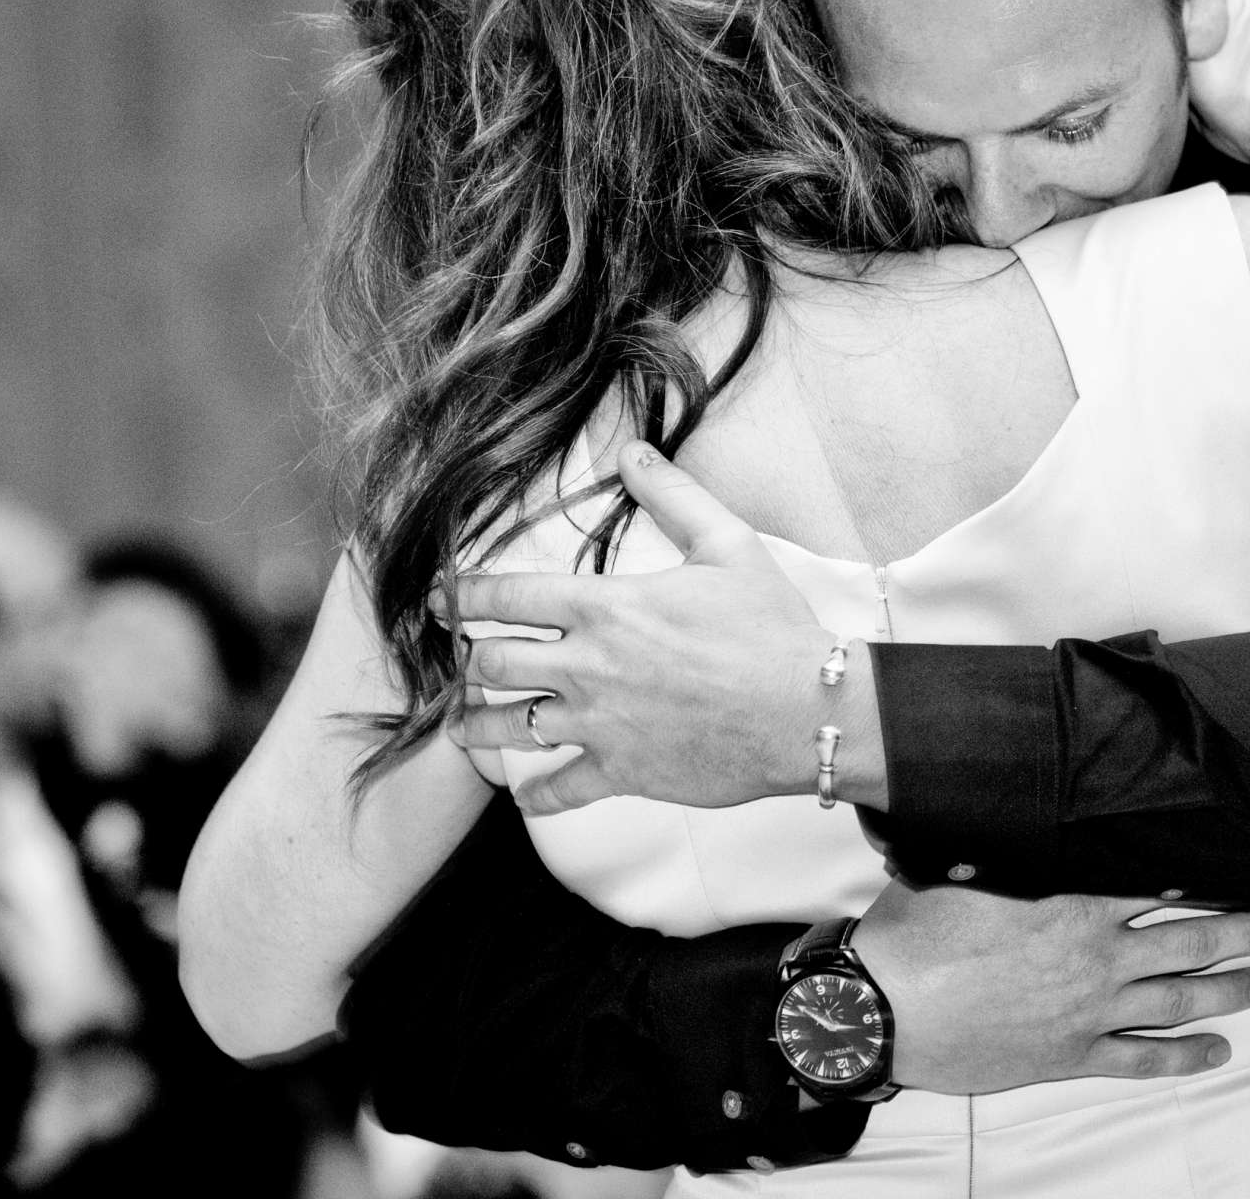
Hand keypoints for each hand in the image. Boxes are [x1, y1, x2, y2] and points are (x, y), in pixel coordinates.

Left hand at [447, 444, 866, 815]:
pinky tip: (527, 796)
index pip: (508, 597)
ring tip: (461, 727)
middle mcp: (588, 666)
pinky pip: (561, 791)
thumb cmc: (771, 629)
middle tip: (456, 662)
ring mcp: (599, 724)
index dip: (464, 596)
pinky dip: (537, 796)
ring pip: (510, 728)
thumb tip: (633, 452)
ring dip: (477, 726)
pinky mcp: (622, 772)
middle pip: (494, 663)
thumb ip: (674, 495)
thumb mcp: (727, 544)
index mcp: (605, 607)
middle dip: (467, 661)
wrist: (806, 712)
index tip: (443, 600)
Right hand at [854, 877, 1249, 1094]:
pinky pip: (1141, 1057)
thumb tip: (1015, 798)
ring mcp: (1089, 1009)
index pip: (1159, 882)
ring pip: (1178, 998)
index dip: (1207, 875)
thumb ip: (1008, 839)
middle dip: (1243, 931)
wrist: (886, 1006)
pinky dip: (1183, 1056)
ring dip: (1228, 990)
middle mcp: (1096, 954)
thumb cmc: (917, 930)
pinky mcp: (1071, 1053)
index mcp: (1075, 899)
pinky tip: (1216, 1050)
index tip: (1243, 866)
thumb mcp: (965, 862)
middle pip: (1189, 940)